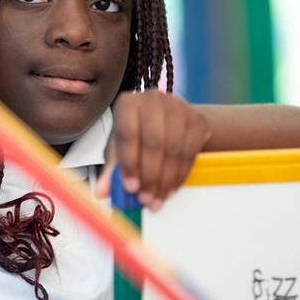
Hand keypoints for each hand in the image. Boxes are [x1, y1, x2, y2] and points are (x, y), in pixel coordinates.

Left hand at [95, 89, 210, 210]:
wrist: (167, 120)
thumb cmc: (136, 133)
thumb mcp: (119, 148)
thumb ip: (111, 169)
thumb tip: (102, 192)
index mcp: (128, 104)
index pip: (128, 133)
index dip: (129, 163)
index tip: (130, 188)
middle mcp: (154, 100)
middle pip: (154, 142)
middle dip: (150, 176)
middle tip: (146, 199)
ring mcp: (179, 108)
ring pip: (175, 149)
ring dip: (166, 180)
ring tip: (157, 199)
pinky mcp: (197, 120)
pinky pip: (191, 153)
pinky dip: (180, 176)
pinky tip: (170, 189)